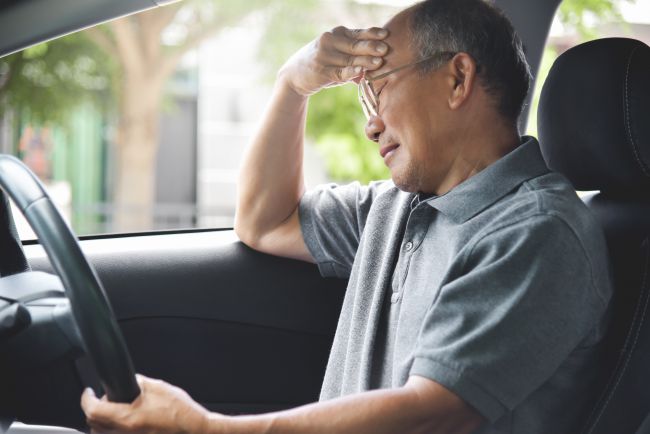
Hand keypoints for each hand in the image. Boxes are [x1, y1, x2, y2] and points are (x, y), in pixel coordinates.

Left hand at [81, 374, 213, 433]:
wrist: (194, 430)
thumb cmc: (181, 412)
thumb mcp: (158, 388)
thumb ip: (138, 383)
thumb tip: (129, 381)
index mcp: (128, 418)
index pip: (94, 409)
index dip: (87, 398)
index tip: (88, 392)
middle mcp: (125, 433)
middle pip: (93, 425)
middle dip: (94, 410)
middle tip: (104, 400)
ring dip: (101, 423)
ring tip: (112, 412)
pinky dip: (113, 430)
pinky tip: (124, 423)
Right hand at [278, 26, 388, 96]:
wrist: (294, 75)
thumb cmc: (323, 65)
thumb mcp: (338, 57)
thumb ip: (356, 59)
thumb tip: (378, 65)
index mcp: (337, 34)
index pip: (358, 33)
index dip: (372, 34)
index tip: (386, 35)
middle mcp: (330, 41)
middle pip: (355, 44)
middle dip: (371, 47)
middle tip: (385, 49)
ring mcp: (324, 55)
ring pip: (349, 59)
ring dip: (365, 61)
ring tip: (378, 62)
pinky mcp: (320, 71)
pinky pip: (339, 72)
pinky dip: (350, 71)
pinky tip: (360, 71)